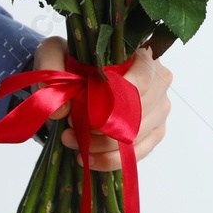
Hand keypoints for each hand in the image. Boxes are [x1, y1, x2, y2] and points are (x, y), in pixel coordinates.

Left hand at [33, 36, 173, 170]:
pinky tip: (87, 159)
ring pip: (136, 135)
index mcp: (144, 54)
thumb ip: (51, 70)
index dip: (113, 99)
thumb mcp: (53, 52)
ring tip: (71, 140)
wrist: (77, 74)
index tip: (81, 107)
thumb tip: (62, 111)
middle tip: (70, 127)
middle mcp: (160, 81)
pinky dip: (110, 160)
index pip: (142, 80)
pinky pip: (138, 152)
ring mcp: (161, 107)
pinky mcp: (155, 130)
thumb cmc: (72, 60)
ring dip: (101, 145)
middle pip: (138, 112)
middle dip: (101, 126)